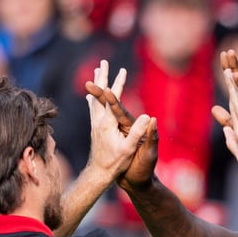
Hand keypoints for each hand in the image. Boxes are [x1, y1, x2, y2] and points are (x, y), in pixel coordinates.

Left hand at [85, 59, 151, 181]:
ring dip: (97, 85)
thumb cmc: (115, 163)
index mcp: (107, 123)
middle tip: (103, 63)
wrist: (98, 174)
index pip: (113, 99)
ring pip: (95, 99)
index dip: (118, 84)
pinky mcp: (95, 129)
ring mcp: (95, 125)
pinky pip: (93, 109)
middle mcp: (99, 121)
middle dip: (102, 77)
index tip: (121, 71)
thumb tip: (148, 117)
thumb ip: (137, 133)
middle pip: (100, 94)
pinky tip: (89, 97)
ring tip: (96, 72)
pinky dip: (93, 98)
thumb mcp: (129, 149)